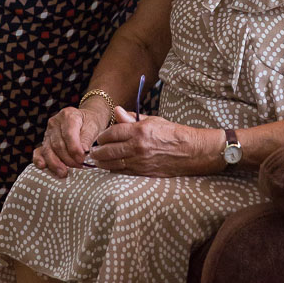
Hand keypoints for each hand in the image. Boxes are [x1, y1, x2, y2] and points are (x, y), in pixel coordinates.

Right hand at [33, 104, 107, 178]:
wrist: (85, 119)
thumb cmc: (90, 123)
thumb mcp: (93, 127)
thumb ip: (87, 139)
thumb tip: (83, 152)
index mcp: (68, 115)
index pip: (68, 134)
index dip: (74, 149)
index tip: (81, 159)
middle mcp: (55, 122)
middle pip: (58, 144)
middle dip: (68, 159)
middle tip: (78, 167)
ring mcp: (48, 132)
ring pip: (48, 150)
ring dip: (56, 163)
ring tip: (64, 173)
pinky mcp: (44, 141)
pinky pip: (39, 151)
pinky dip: (39, 160)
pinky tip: (43, 166)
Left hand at [88, 106, 212, 176]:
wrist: (190, 151)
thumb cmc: (172, 133)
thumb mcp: (152, 121)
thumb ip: (131, 118)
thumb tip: (116, 110)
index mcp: (139, 130)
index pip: (112, 132)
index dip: (103, 136)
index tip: (99, 138)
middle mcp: (138, 146)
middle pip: (108, 150)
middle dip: (98, 151)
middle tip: (93, 152)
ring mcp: (140, 161)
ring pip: (113, 163)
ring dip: (102, 163)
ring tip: (97, 161)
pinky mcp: (144, 172)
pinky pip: (123, 172)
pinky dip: (114, 170)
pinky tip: (110, 168)